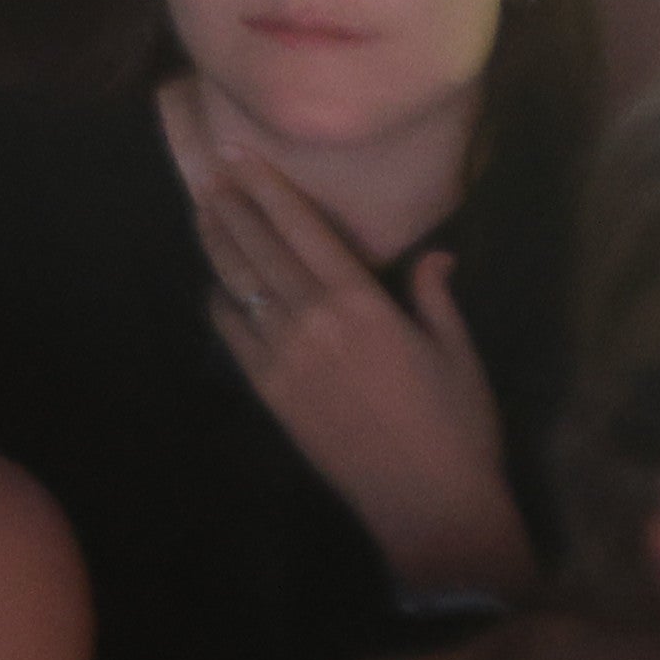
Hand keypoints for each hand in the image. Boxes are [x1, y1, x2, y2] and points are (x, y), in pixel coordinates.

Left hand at [191, 143, 532, 598]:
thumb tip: (435, 253)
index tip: (240, 154)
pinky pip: (234, 336)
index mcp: (363, 303)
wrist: (428, 505)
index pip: (303, 229)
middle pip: (260, 248)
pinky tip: (215, 287)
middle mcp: (315, 320)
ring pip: (240, 284)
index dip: (267, 188)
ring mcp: (285, 357)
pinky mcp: (271, 393)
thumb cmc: (457, 427)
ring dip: (219, 245)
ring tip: (202, 211)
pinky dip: (221, 305)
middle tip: (207, 169)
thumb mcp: (458, 352)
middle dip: (232, 205)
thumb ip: (436, 296)